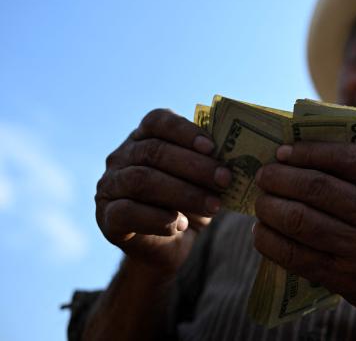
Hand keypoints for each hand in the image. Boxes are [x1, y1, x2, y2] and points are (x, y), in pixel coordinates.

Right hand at [95, 109, 230, 273]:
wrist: (168, 247)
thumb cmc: (189, 204)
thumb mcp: (202, 182)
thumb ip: (210, 166)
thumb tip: (237, 160)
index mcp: (144, 137)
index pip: (158, 121)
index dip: (185, 131)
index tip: (213, 147)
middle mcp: (121, 157)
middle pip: (154, 151)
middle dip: (194, 165)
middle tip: (225, 179)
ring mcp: (109, 186)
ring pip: (142, 180)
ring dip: (183, 193)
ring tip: (214, 206)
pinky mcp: (106, 217)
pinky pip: (127, 212)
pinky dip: (157, 218)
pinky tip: (180, 224)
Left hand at [253, 141, 355, 318]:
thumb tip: (301, 150)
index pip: (350, 159)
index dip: (310, 151)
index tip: (283, 151)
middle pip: (319, 188)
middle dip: (282, 178)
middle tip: (264, 175)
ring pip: (301, 220)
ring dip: (270, 207)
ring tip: (261, 200)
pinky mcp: (343, 278)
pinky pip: (294, 255)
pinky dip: (270, 240)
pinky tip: (262, 230)